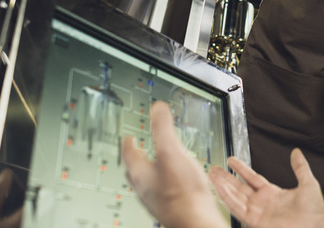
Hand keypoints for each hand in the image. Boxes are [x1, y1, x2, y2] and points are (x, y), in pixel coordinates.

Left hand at [122, 101, 227, 227]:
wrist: (195, 221)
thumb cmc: (182, 191)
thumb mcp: (172, 151)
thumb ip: (163, 128)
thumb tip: (157, 108)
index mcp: (141, 173)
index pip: (128, 154)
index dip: (128, 142)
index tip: (128, 136)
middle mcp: (145, 188)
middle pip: (134, 170)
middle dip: (136, 158)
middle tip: (138, 149)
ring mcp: (157, 200)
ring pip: (147, 183)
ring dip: (150, 171)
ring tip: (157, 164)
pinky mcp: (170, 208)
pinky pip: (163, 192)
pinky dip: (165, 182)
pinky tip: (176, 182)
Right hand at [209, 148, 323, 227]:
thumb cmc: (315, 212)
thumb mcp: (308, 183)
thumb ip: (300, 167)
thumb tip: (297, 153)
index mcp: (273, 194)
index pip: (252, 179)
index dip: (241, 169)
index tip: (231, 160)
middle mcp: (263, 203)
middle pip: (239, 187)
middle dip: (226, 178)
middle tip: (214, 168)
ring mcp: (258, 212)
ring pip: (236, 197)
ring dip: (223, 186)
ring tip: (212, 175)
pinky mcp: (255, 221)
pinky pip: (238, 208)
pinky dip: (228, 198)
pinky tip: (220, 188)